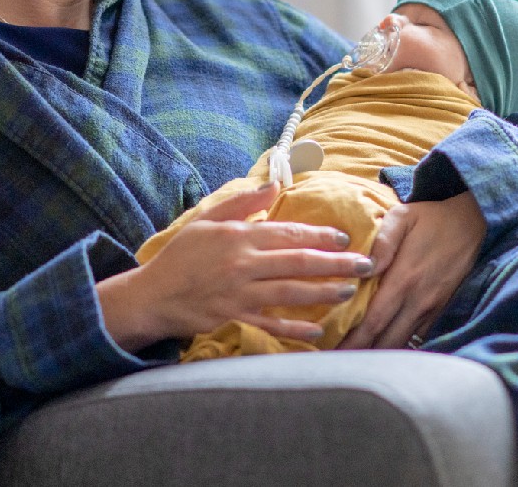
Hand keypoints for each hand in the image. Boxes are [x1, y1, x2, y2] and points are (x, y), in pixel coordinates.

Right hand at [98, 183, 372, 350]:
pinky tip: (317, 331)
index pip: (288, 233)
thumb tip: (273, 185)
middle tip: (365, 265)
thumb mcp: (206, 220)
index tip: (345, 238)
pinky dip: (294, 329)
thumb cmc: (180, 256)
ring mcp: (240, 292)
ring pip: (290, 292)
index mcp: (239, 236)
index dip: (320, 235)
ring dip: (323, 292)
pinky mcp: (234, 316)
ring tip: (349, 291)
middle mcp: (243, 263)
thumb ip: (241, 204)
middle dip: (335, 263)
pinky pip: (270, 324)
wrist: (152, 294)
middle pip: (298, 261)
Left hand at [336, 191, 482, 349]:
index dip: (353, 340)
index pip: (374, 320)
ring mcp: (432, 308)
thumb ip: (382, 241)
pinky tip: (383, 351)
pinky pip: (419, 337)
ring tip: (355, 364)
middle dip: (362, 356)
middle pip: (386, 340)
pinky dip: (400, 346)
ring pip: (403, 342)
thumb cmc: (431, 218)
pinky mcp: (441, 310)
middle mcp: (418, 300)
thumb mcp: (403, 217)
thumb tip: (365, 266)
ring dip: (380, 355)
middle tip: (337, 367)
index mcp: (404, 279)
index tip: (332, 353)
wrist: (474, 223)